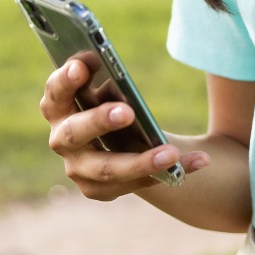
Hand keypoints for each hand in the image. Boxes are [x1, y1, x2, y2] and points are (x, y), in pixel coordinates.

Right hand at [40, 57, 208, 200]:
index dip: (64, 79)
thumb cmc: (113, 102)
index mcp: (58, 107)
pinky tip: (199, 160)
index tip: (83, 64)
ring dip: (141, 161)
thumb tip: (115, 75)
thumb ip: (110, 82)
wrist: (127, 141)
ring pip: (108, 168)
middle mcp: (61, 140)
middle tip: (128, 111)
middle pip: (74, 132)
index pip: (55, 92)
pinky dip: (171, 171)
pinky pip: (137, 183)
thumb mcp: (111, 90)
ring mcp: (78, 169)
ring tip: (172, 153)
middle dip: (99, 121)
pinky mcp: (98, 189)